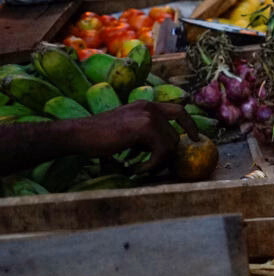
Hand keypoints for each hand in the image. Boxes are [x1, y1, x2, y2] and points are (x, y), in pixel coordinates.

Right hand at [68, 101, 200, 171]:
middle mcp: (150, 107)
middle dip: (167, 155)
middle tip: (153, 168)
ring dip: (158, 163)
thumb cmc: (97, 138)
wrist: (78, 134)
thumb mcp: (127, 132)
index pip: (178, 110)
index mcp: (146, 106)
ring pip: (170, 145)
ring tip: (141, 169)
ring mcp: (148, 115)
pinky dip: (152, 165)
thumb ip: (145, 136)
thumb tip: (165, 152)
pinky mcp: (145, 127)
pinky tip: (137, 169)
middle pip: (174, 135)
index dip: (189, 125)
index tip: (194, 138)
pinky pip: (161, 152)